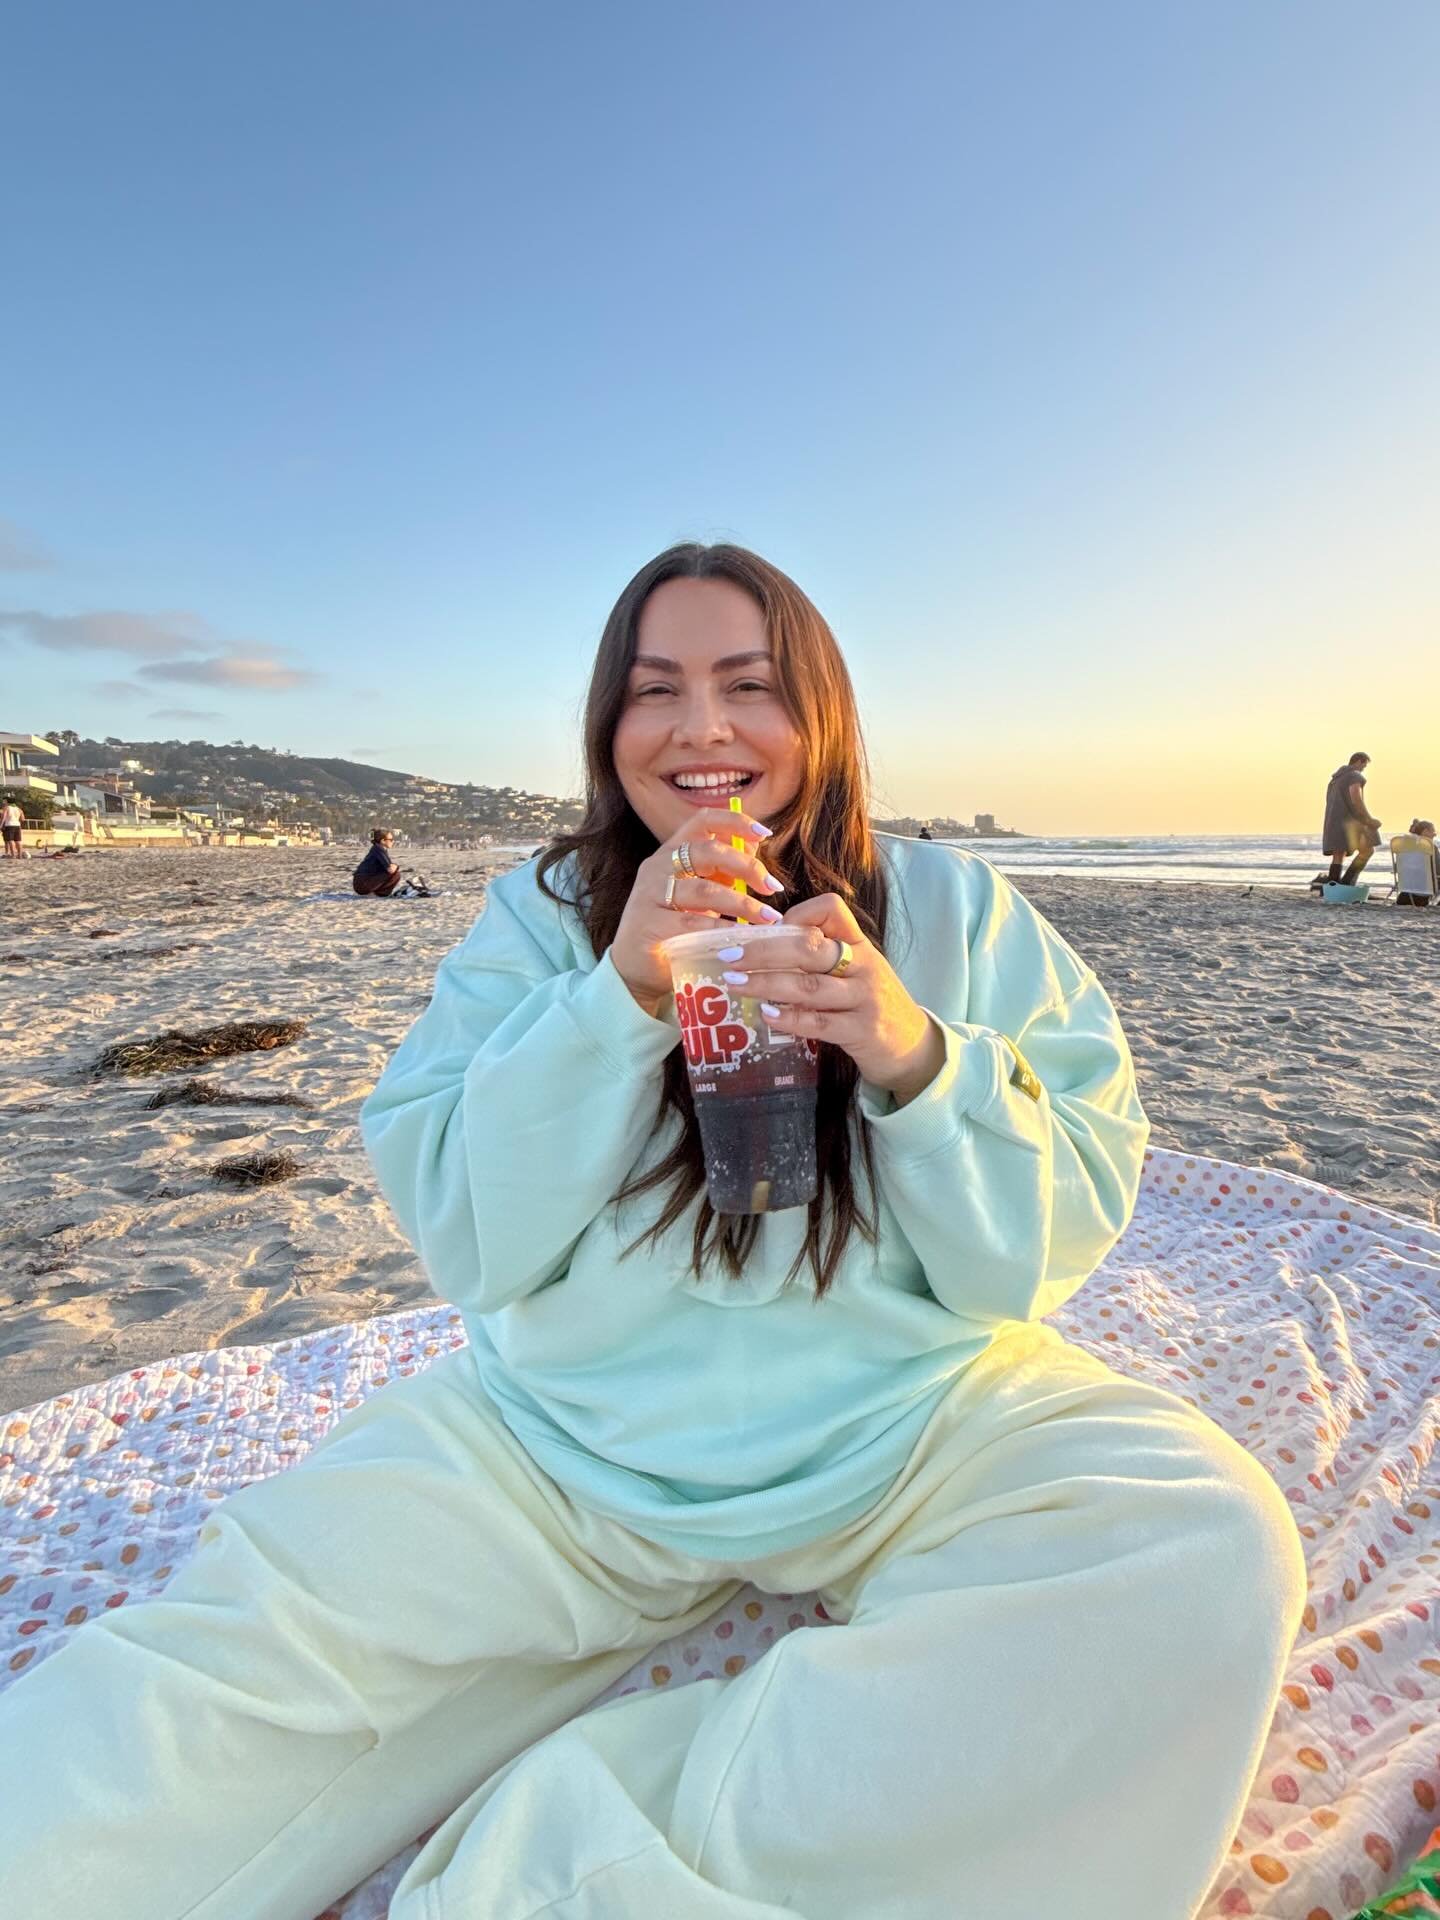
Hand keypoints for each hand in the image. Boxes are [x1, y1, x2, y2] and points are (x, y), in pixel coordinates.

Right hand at [609, 809, 784, 1012]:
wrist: (637, 967)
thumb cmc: (675, 927)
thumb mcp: (702, 893)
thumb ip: (723, 871)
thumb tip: (754, 847)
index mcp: (672, 851)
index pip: (703, 820)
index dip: (736, 822)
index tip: (766, 834)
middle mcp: (658, 866)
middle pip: (707, 851)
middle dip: (746, 866)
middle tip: (772, 886)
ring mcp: (650, 894)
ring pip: (704, 890)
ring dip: (742, 903)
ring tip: (768, 917)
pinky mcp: (648, 923)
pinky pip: (692, 923)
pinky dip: (721, 929)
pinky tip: (741, 937)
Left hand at [722, 892, 945, 1101]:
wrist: (912, 1046)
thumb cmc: (871, 1003)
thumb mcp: (855, 970)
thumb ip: (821, 957)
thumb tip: (763, 946)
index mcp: (859, 943)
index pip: (831, 909)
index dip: (797, 913)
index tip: (768, 927)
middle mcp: (864, 965)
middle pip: (809, 948)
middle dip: (763, 951)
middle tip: (729, 957)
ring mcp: (865, 998)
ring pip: (809, 985)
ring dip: (767, 983)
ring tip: (736, 984)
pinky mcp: (862, 1031)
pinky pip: (820, 1022)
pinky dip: (790, 1018)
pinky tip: (766, 1015)